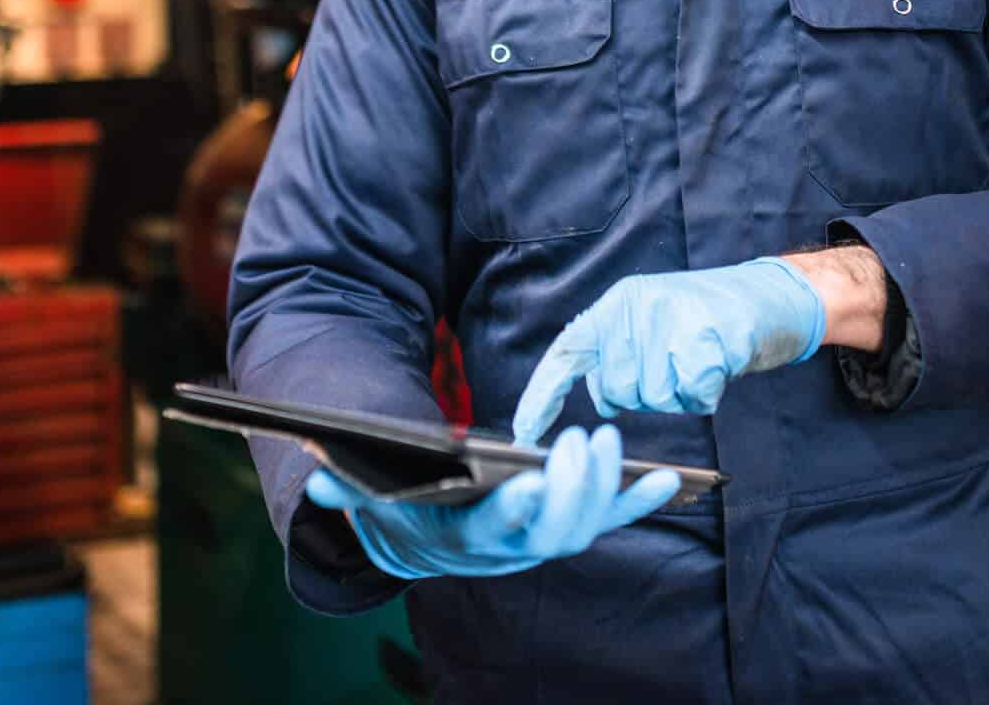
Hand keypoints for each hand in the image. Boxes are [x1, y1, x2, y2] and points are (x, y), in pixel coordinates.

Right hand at [303, 425, 678, 580]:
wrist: (427, 533)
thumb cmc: (402, 505)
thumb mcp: (372, 497)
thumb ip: (347, 489)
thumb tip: (314, 479)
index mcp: (468, 539)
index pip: (495, 531)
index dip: (514, 512)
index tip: (528, 484)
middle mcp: (513, 548)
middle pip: (553, 530)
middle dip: (574, 489)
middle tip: (586, 440)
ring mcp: (545, 536)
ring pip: (585, 526)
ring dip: (610, 490)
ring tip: (620, 445)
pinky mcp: (570, 522)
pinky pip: (612, 516)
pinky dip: (642, 501)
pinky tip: (673, 480)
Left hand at [511, 258, 824, 445]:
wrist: (770, 296)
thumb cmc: (707, 319)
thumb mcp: (652, 321)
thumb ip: (620, 352)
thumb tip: (602, 397)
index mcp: (618, 304)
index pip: (567, 352)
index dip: (543, 395)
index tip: (525, 433)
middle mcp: (638, 308)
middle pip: (617, 391)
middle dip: (644, 393)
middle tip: (676, 364)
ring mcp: (672, 322)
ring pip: (654, 399)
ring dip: (678, 394)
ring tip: (698, 360)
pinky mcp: (706, 340)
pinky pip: (692, 398)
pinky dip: (706, 394)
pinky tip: (718, 365)